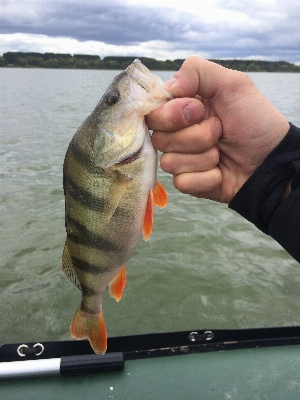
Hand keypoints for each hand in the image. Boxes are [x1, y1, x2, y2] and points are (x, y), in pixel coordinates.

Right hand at [146, 56, 289, 202]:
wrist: (271, 160)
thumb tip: (166, 87)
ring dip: (204, 157)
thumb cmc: (255, 120)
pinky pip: (183, 182)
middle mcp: (176, 134)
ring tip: (222, 152)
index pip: (152, 112)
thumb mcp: (233, 84)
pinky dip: (207, 177)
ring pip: (170, 163)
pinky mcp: (188, 182)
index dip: (170, 114)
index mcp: (181, 108)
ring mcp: (181, 159)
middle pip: (159, 139)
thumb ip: (196, 72)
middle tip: (219, 130)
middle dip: (195, 136)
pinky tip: (220, 172)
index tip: (197, 111)